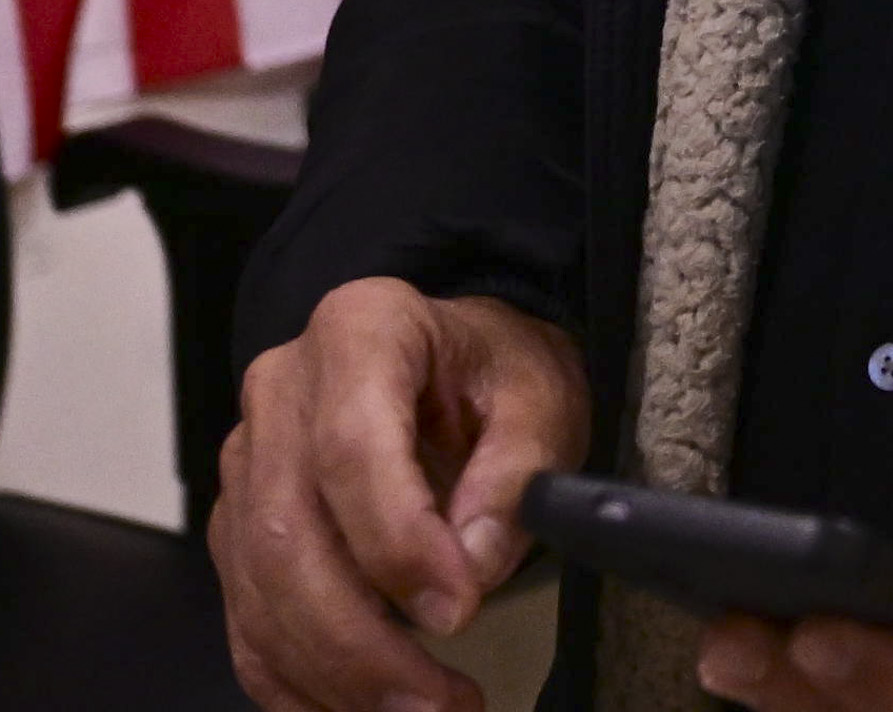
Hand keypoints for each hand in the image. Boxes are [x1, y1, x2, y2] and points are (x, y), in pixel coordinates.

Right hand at [212, 276, 590, 711]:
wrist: (454, 360)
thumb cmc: (495, 369)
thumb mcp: (540, 390)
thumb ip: (518, 466)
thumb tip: (472, 560)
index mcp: (361, 330)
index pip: (350, 447)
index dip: (395, 541)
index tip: (457, 609)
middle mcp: (283, 395)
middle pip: (286, 533)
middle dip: (357, 637)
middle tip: (432, 700)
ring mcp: (248, 463)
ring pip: (258, 589)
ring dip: (330, 672)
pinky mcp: (239, 526)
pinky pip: (246, 619)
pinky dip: (294, 679)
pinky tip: (352, 708)